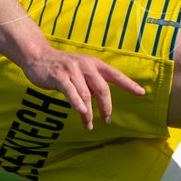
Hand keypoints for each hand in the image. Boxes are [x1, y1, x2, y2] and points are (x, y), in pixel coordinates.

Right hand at [19, 48, 144, 130]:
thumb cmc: (63, 67)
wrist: (38, 56)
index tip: (141, 93)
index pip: (115, 75)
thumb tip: (102, 100)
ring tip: (89, 124)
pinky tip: (81, 111)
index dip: (129, 84)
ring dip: (88, 113)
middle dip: (106, 107)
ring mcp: (72, 70)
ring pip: (86, 95)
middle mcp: (86, 65)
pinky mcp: (59, 77)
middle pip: (102, 89)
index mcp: (94, 64)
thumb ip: (92, 82)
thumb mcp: (81, 70)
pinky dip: (76, 102)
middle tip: (106, 120)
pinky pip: (70, 91)